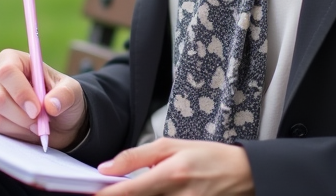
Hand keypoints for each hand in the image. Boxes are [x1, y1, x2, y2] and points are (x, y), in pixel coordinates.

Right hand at [0, 48, 86, 149]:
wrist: (61, 124)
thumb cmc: (64, 100)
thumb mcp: (73, 92)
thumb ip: (65, 94)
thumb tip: (50, 104)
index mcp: (17, 61)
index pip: (7, 70)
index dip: (20, 91)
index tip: (36, 109)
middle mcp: (0, 78)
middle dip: (22, 115)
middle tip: (40, 121)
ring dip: (20, 126)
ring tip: (37, 124)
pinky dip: (14, 133)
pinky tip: (27, 130)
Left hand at [95, 138, 253, 195]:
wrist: (243, 174)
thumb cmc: (208, 156)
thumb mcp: (172, 146)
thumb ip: (137, 156)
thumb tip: (107, 168)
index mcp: (171, 174)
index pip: (129, 190)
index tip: (92, 195)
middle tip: (110, 192)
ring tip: (137, 190)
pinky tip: (154, 194)